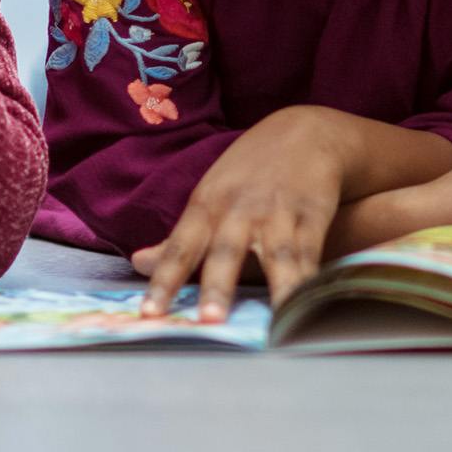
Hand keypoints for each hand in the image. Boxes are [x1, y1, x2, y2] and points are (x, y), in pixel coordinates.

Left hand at [130, 108, 349, 322]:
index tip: (150, 313)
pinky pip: (310, 252)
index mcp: (207, 204)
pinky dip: (309, 279)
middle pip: (226, 251)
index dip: (165, 280)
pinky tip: (309, 304)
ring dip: (276, 287)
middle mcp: (240, 209)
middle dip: (218, 285)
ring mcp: (279, 212)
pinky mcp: (313, 214)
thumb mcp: (209, 195)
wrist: (305, 131)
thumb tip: (138, 264)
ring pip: (277, 254)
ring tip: (277, 320)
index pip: (180, 247)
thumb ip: (178, 238)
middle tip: (210, 320)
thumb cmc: (249, 172)